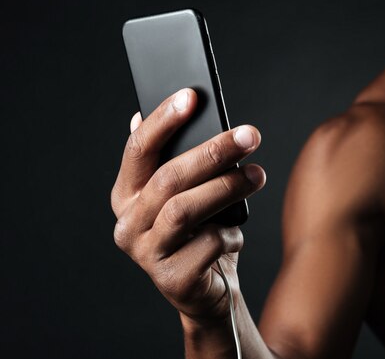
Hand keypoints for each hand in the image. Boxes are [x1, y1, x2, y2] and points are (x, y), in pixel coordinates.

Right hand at [110, 88, 265, 322]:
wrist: (209, 288)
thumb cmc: (199, 231)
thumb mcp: (187, 193)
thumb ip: (174, 157)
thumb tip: (160, 108)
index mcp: (127, 195)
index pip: (137, 150)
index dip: (162, 120)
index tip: (191, 96)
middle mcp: (128, 224)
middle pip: (168, 178)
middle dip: (212, 152)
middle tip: (250, 135)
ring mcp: (147, 254)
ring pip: (185, 209)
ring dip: (227, 187)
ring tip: (257, 176)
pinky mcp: (171, 280)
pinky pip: (207, 244)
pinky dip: (230, 233)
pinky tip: (236, 233)